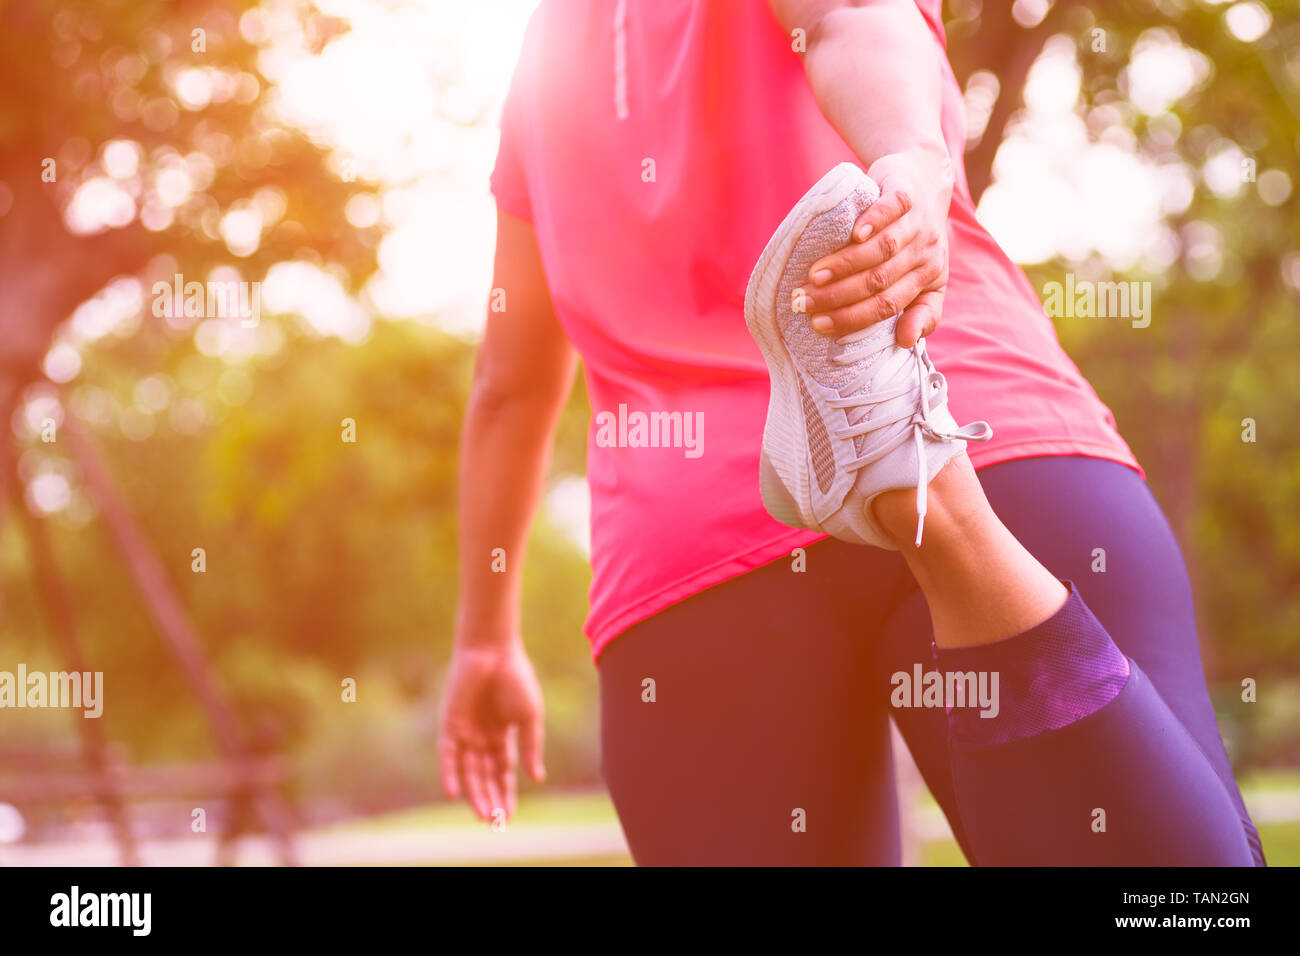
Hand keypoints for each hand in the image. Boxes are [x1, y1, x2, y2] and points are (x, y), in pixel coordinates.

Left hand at [437, 640, 545, 822]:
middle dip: (490, 799)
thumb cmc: (516, 679)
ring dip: (473, 794)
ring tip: (482, 815)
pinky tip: (454, 793)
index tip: (510, 817)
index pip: (503, 772)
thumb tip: (536, 779)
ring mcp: (465, 732)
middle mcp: (481, 738)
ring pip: (468, 771)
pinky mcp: (449, 724)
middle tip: (495, 822)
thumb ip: (531, 747)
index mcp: (502, 736)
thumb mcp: (530, 718)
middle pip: (484, 777)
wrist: (494, 650)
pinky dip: (449, 774)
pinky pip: (447, 755)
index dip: (506, 795)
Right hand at [796, 146, 954, 346]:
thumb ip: (922, 311)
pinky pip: (892, 208)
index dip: (853, 318)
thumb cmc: (917, 236)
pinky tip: (854, 233)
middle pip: (879, 281)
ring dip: (846, 264)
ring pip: (882, 249)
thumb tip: (905, 342)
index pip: (888, 305)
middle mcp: (924, 252)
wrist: (926, 179)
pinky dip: (874, 221)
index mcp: (928, 278)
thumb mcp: (928, 278)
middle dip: (839, 296)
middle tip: (804, 302)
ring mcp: (917, 222)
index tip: (819, 325)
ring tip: (813, 276)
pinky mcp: (906, 192)